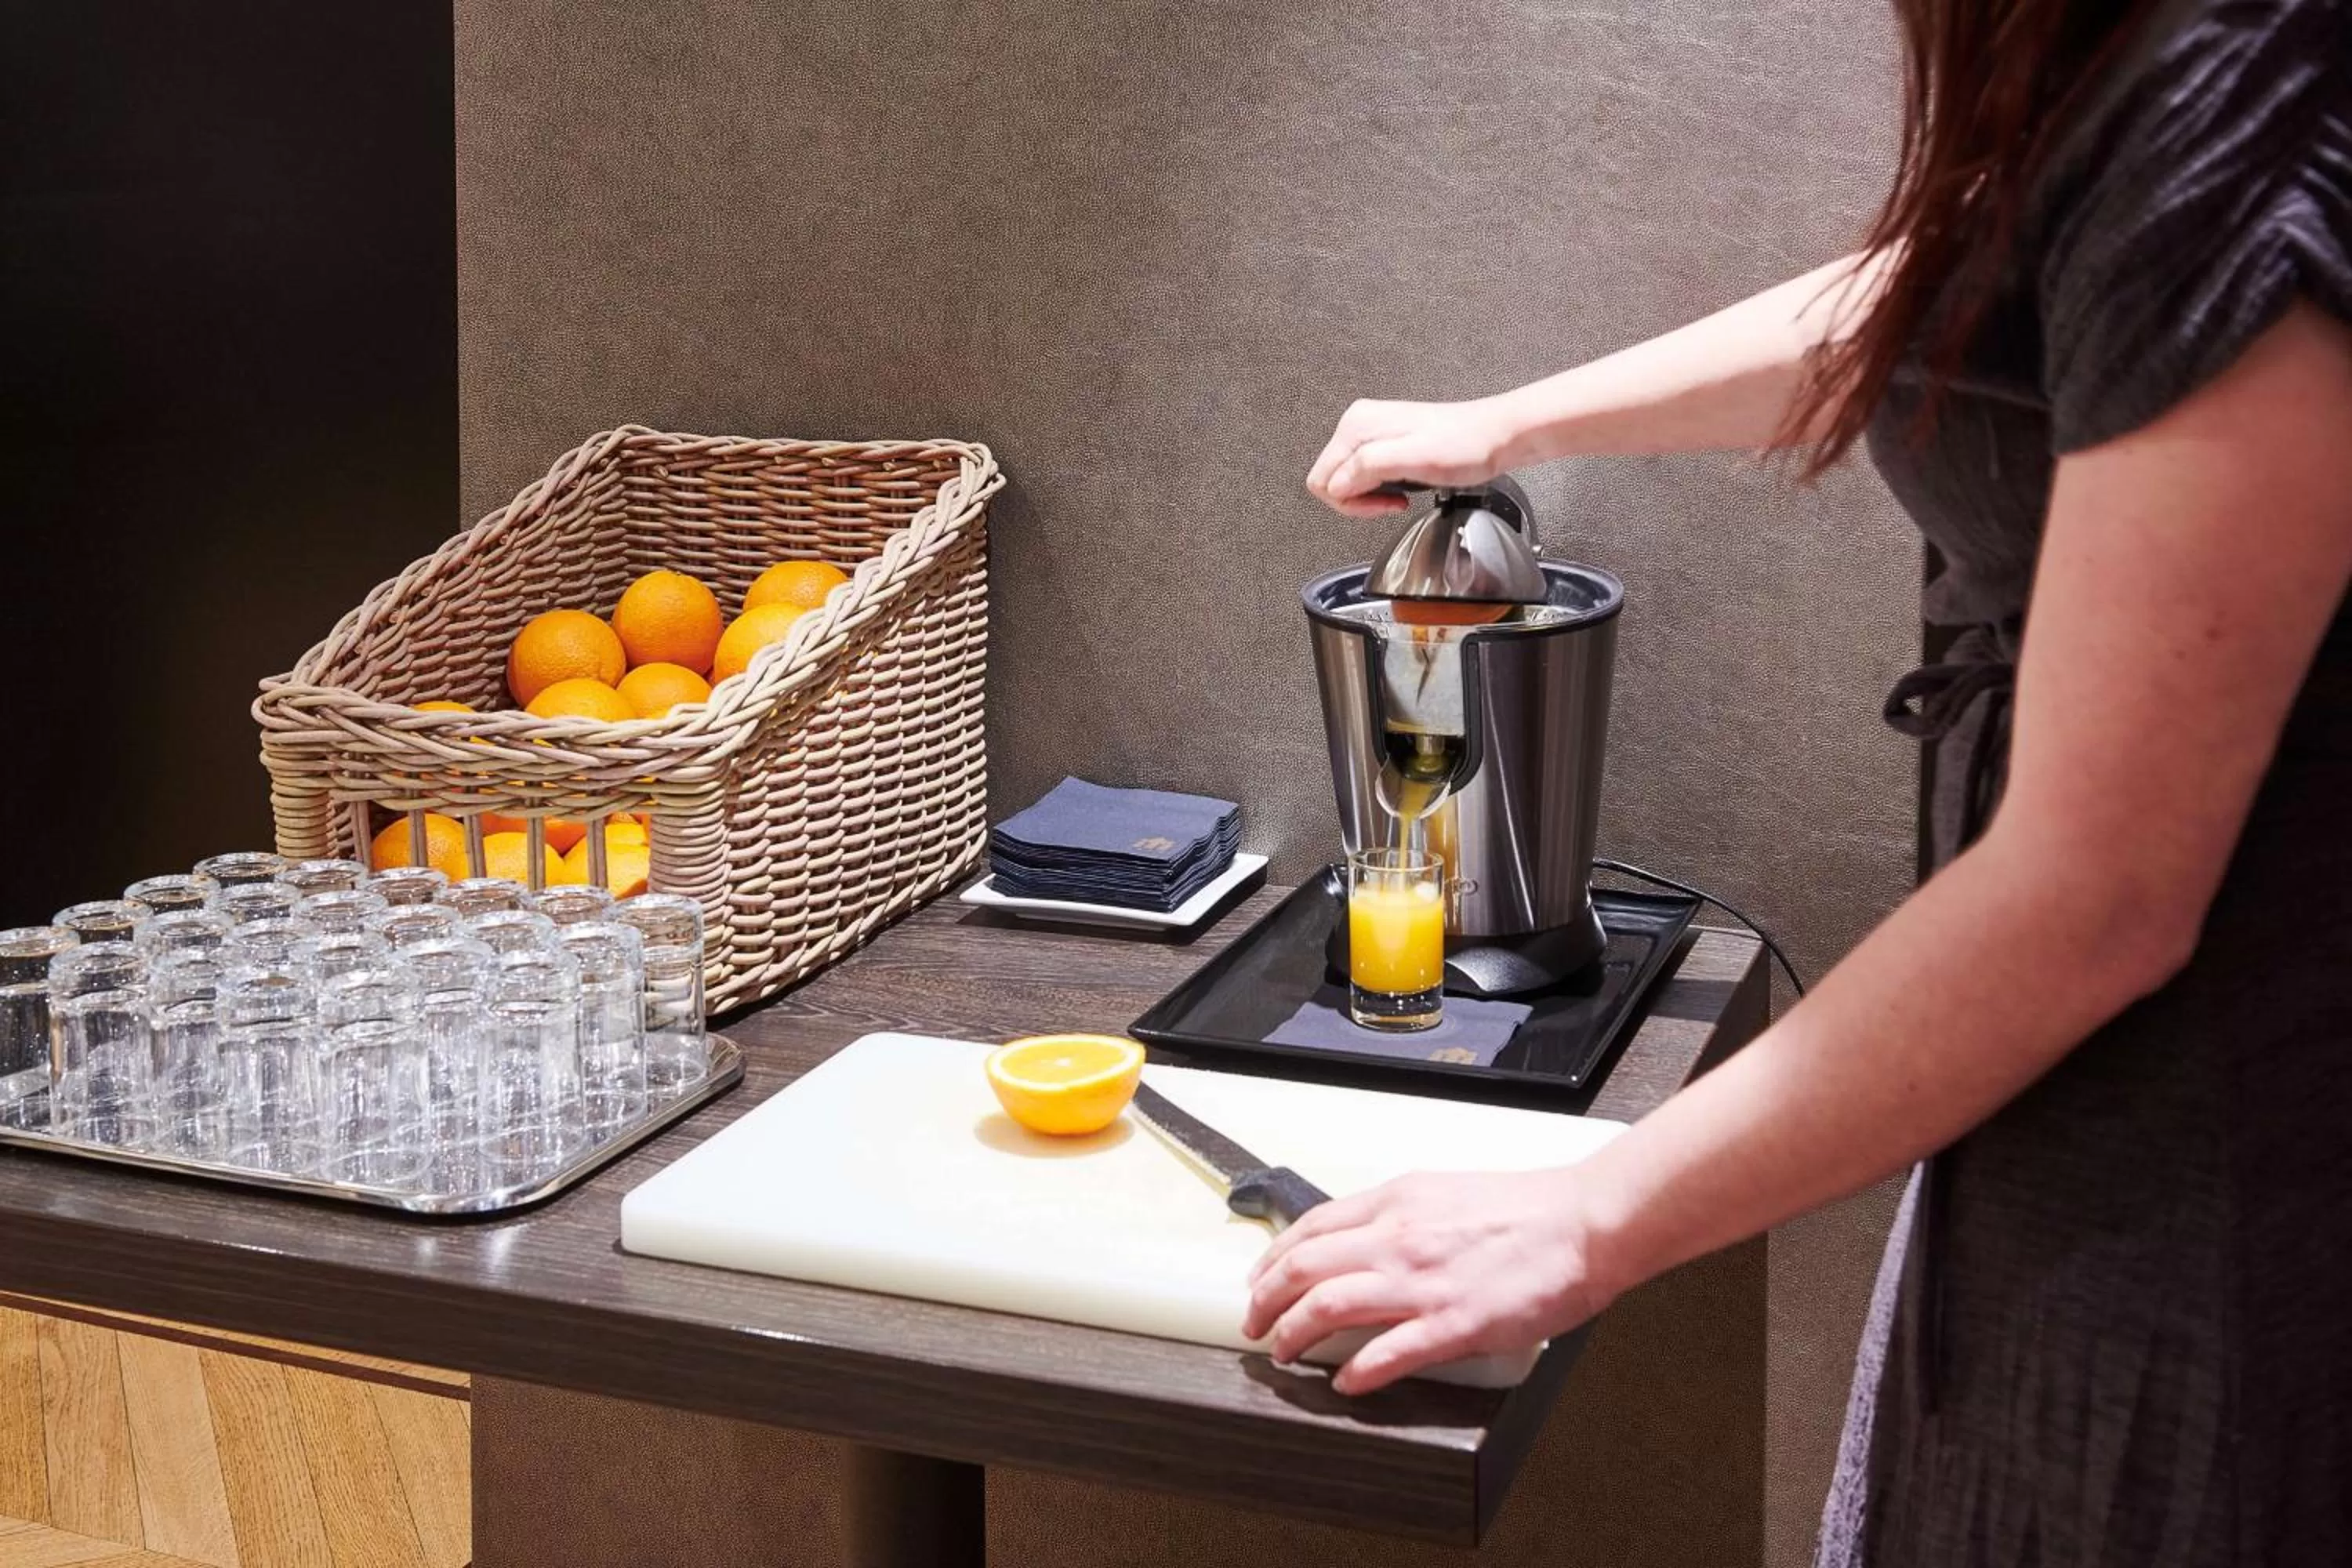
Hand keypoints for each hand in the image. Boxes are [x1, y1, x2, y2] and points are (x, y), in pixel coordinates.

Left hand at [1241, 1168, 1619, 1395]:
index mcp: (1397, 1201)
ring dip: (1294, 1334)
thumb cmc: (1526, 1209)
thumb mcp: (1445, 1192)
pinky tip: (1345, 1383)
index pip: (1311, 1227)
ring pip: (1328, 1307)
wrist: (1585, 1222)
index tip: (1260, 1279)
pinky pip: (1387, 1354)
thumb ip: (1400, 1215)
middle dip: (1265, 1300)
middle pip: (1304, 1268)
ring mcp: (1423, 1283)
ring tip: (1283, 1353)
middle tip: (1254, 1324)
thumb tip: (1361, 1241)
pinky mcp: (1454, 1324)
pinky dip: (1355, 1373)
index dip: (1274, 1258)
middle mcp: (1399, 1238)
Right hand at [1305, 396, 1520, 516]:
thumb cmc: (1463, 446)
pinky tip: (1404, 487)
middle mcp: (1359, 424)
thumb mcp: (1412, 459)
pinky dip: (1381, 488)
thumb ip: (1367, 468)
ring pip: (1348, 480)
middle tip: (1391, 501)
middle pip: (1331, 479)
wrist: (1493, 436)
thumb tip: (1338, 485)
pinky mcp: (1386, 442)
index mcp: (1357, 426)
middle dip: (1358, 501)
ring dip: (1371, 496)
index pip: (1322, 480)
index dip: (1350, 503)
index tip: (1382, 503)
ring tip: (1401, 494)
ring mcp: (1372, 433)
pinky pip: (1366, 475)